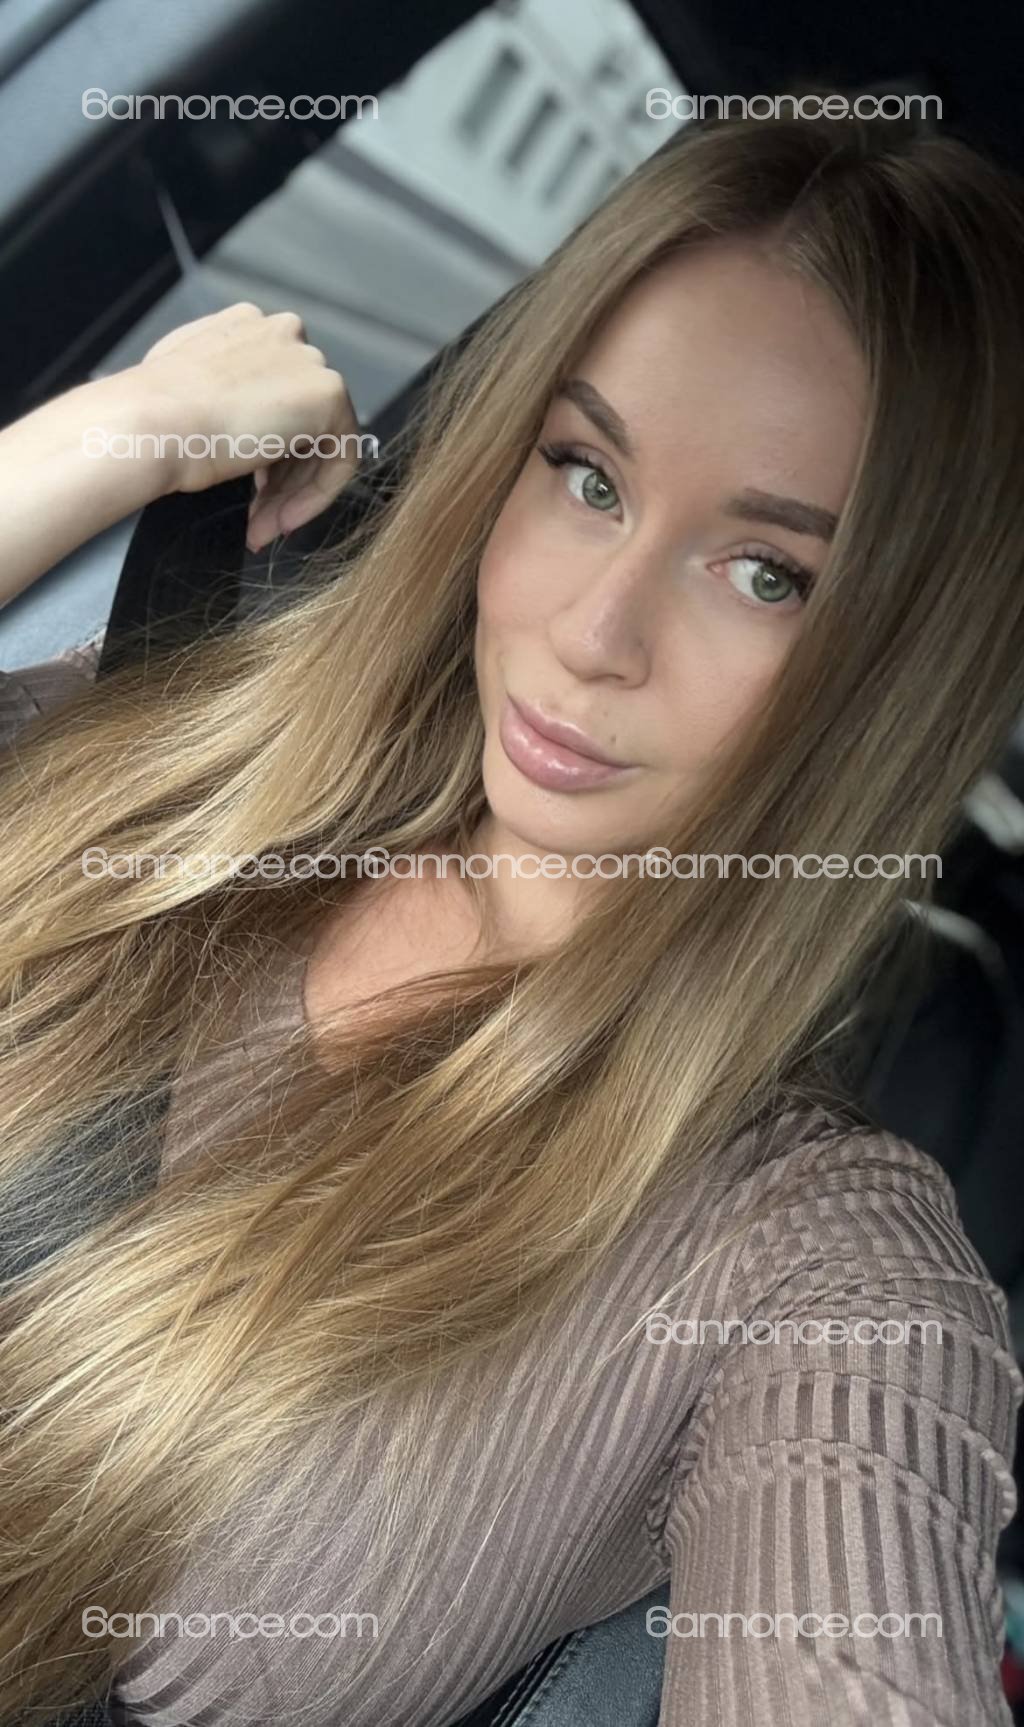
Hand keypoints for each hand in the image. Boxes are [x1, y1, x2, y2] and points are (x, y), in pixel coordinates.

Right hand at [136, 302, 365, 551]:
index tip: (246, 493)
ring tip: (261, 529)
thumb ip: (222, 397)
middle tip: (256, 521)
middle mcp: (283, 334)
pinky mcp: (328, 394)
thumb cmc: (154, 417)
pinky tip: (281, 520)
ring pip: (319, 443)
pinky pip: (340, 457)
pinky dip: (316, 495)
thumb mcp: (184, 392)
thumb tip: (241, 428)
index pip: (272, 397)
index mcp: (246, 326)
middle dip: (278, 480)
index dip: (264, 454)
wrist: (152, 424)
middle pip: (299, 423)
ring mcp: (308, 361)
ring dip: (290, 495)